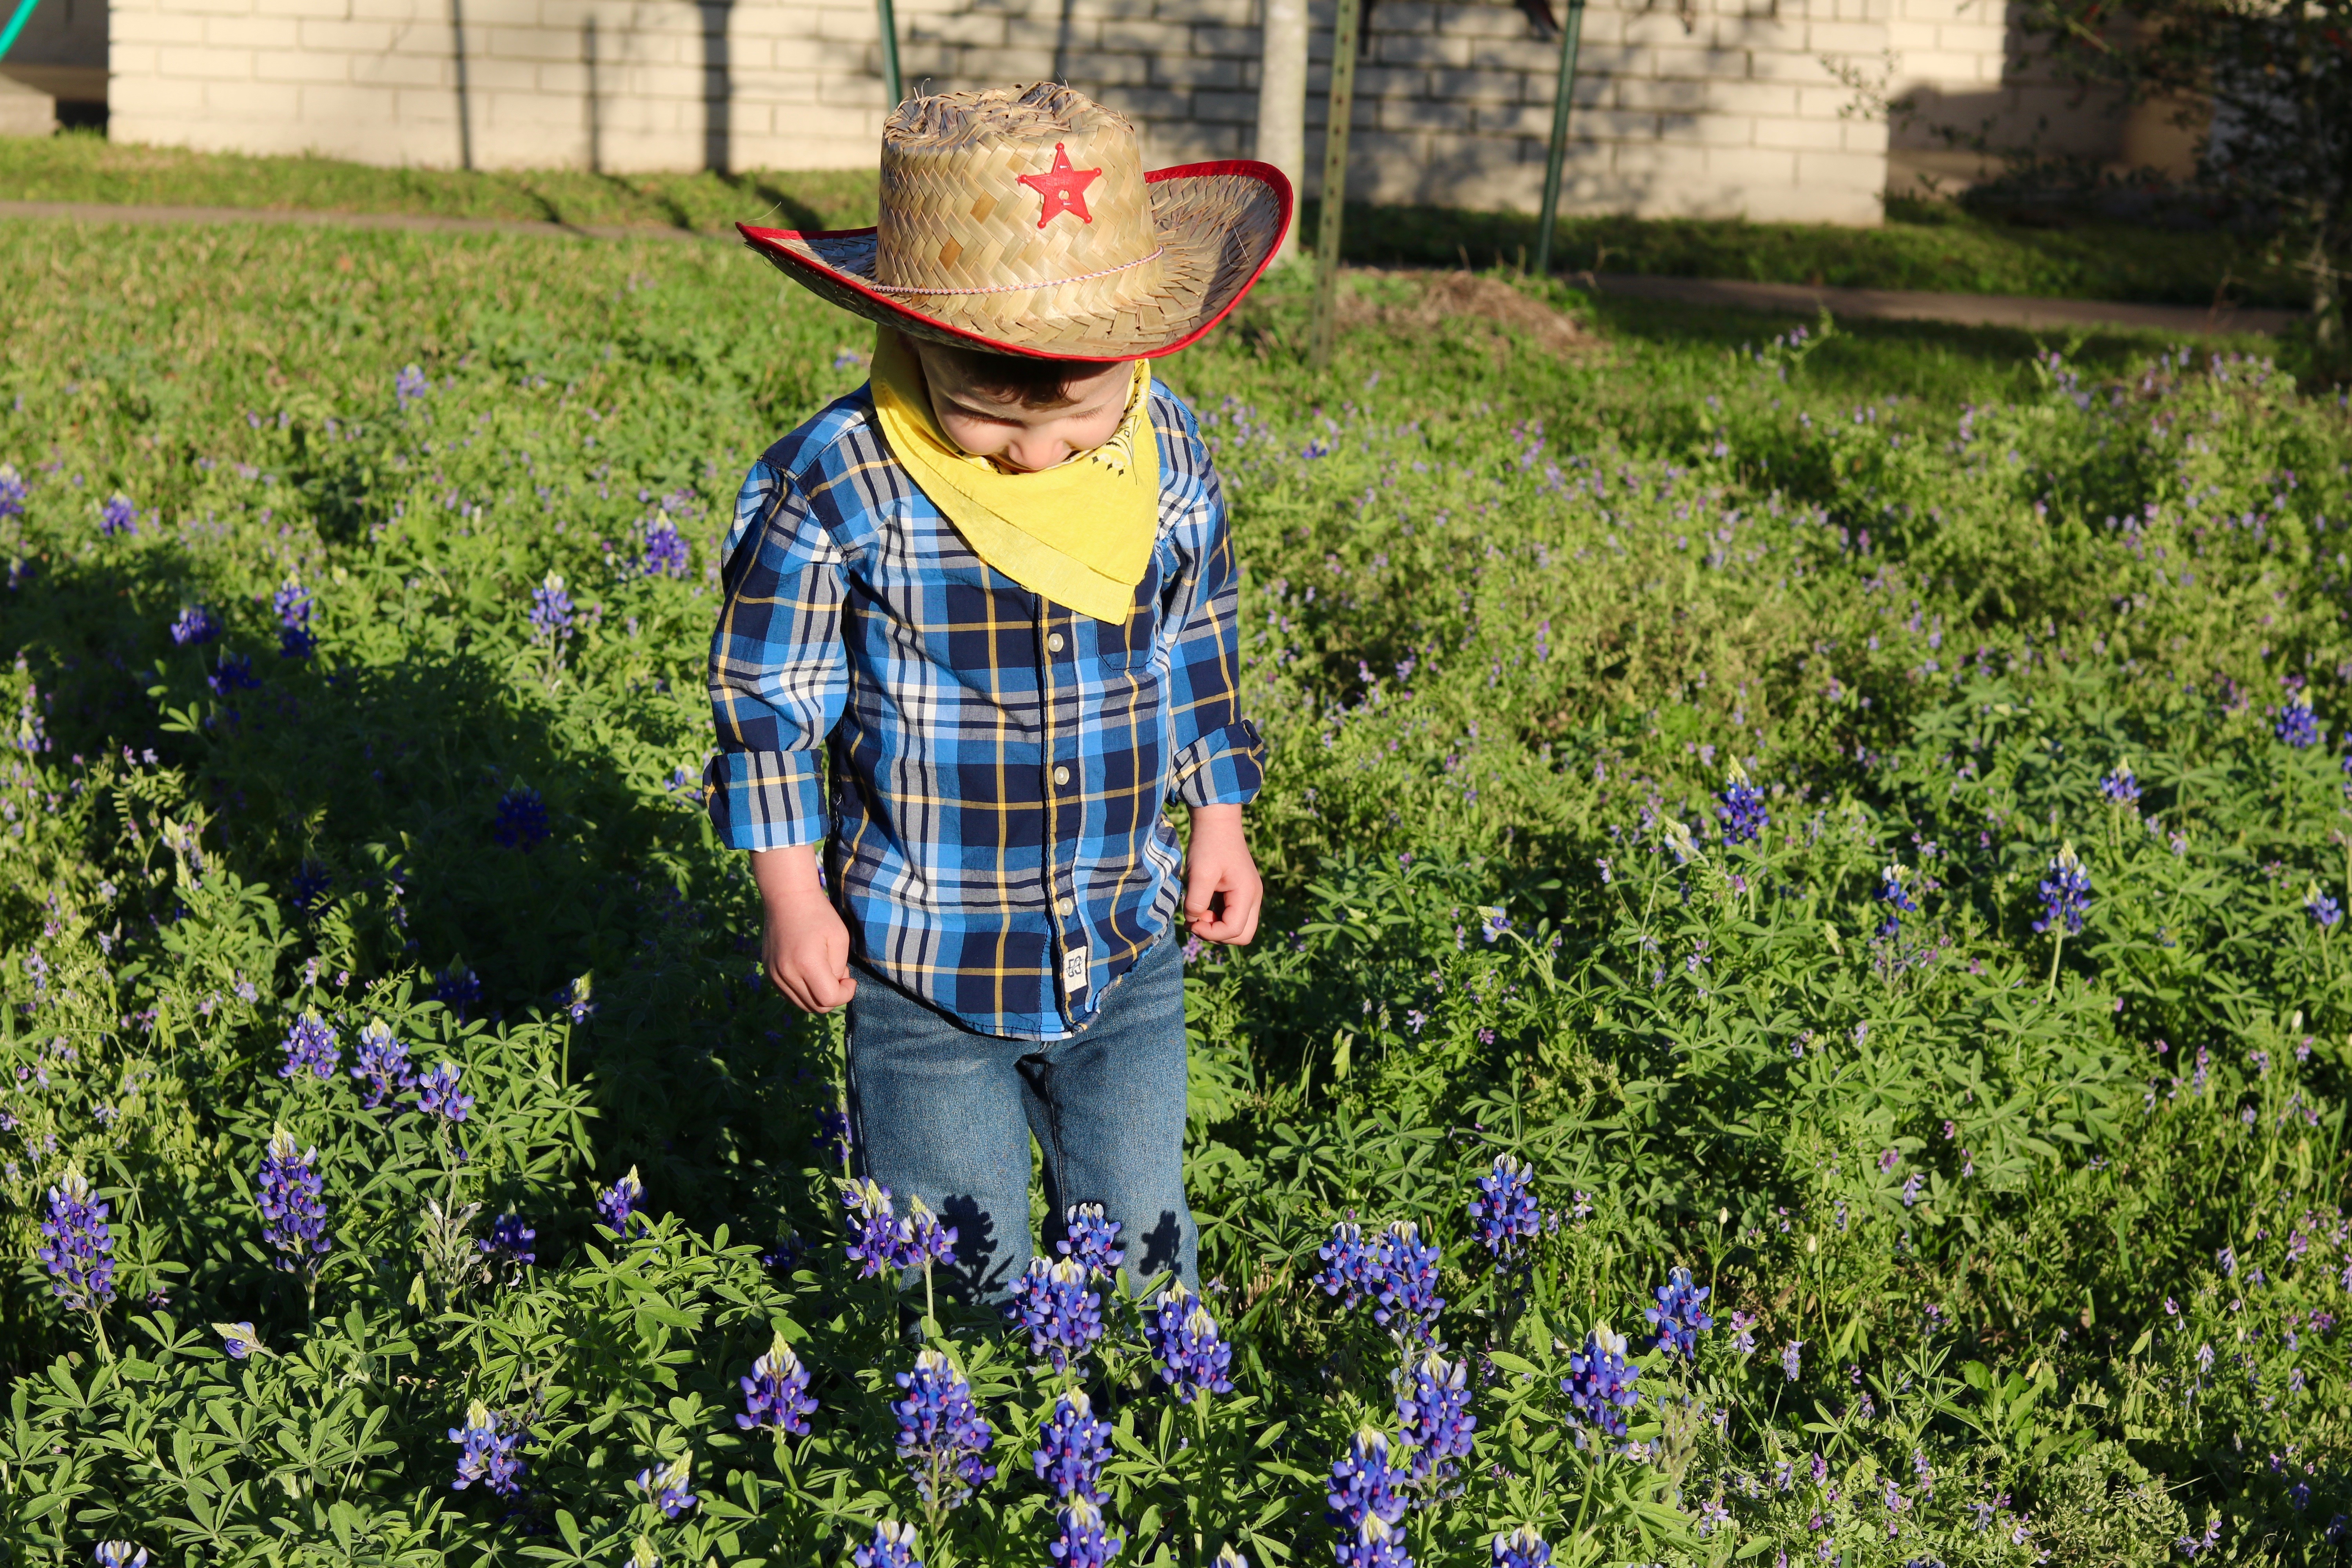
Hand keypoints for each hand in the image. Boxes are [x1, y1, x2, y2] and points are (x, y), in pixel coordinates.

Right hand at [752, 845, 856, 1011]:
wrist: (787, 898)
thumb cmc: (819, 915)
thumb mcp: (840, 938)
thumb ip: (839, 968)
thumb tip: (834, 985)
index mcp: (806, 964)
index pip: (829, 999)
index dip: (846, 994)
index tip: (850, 979)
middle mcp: (786, 974)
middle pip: (816, 1007)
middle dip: (833, 997)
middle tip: (839, 975)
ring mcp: (774, 975)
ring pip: (803, 1005)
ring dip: (818, 996)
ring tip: (824, 971)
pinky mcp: (769, 973)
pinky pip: (790, 996)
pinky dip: (804, 992)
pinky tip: (811, 973)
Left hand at [1183, 804, 1260, 945]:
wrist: (1217, 820)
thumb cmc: (1209, 844)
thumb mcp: (1199, 874)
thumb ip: (1196, 902)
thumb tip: (1193, 922)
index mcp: (1247, 893)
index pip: (1235, 930)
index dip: (1211, 933)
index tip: (1191, 922)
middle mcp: (1253, 897)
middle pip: (1242, 935)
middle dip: (1217, 935)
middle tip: (1196, 920)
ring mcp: (1248, 895)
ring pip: (1237, 928)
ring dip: (1215, 927)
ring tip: (1195, 912)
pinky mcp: (1239, 892)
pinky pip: (1232, 915)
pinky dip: (1216, 918)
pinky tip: (1199, 908)